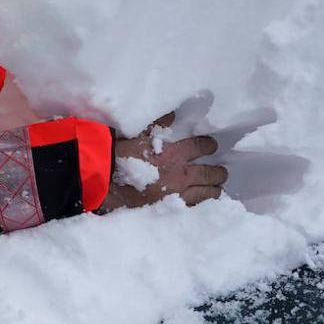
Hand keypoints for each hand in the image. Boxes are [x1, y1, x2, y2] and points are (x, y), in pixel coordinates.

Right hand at [98, 113, 226, 212]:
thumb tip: (173, 113)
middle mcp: (181, 174)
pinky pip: (194, 208)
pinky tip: (200, 203)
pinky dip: (200, 205)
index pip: (202, 147)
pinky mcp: (170, 209)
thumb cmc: (119, 155)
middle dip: (218, 173)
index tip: (211, 147)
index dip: (209, 146)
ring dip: (213, 190)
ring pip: (208, 194)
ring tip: (213, 189)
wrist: (103, 180)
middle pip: (212, 173)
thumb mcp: (138, 135)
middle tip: (219, 173)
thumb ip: (158, 124)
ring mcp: (178, 194)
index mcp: (175, 153)